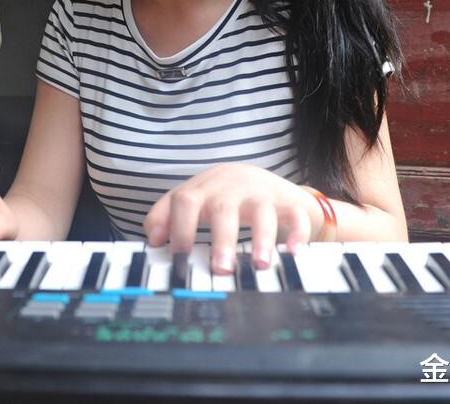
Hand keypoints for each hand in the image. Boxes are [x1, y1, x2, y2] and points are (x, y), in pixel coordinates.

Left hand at [143, 163, 316, 274]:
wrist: (261, 180)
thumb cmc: (219, 196)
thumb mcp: (191, 199)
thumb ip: (165, 216)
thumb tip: (152, 241)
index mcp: (203, 189)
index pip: (185, 201)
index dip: (179, 227)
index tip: (178, 256)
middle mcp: (231, 189)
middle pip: (224, 209)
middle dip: (221, 239)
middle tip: (220, 269)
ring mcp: (261, 194)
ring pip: (262, 212)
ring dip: (261, 239)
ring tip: (259, 264)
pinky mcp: (287, 203)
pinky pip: (295, 215)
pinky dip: (297, 234)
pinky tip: (294, 253)